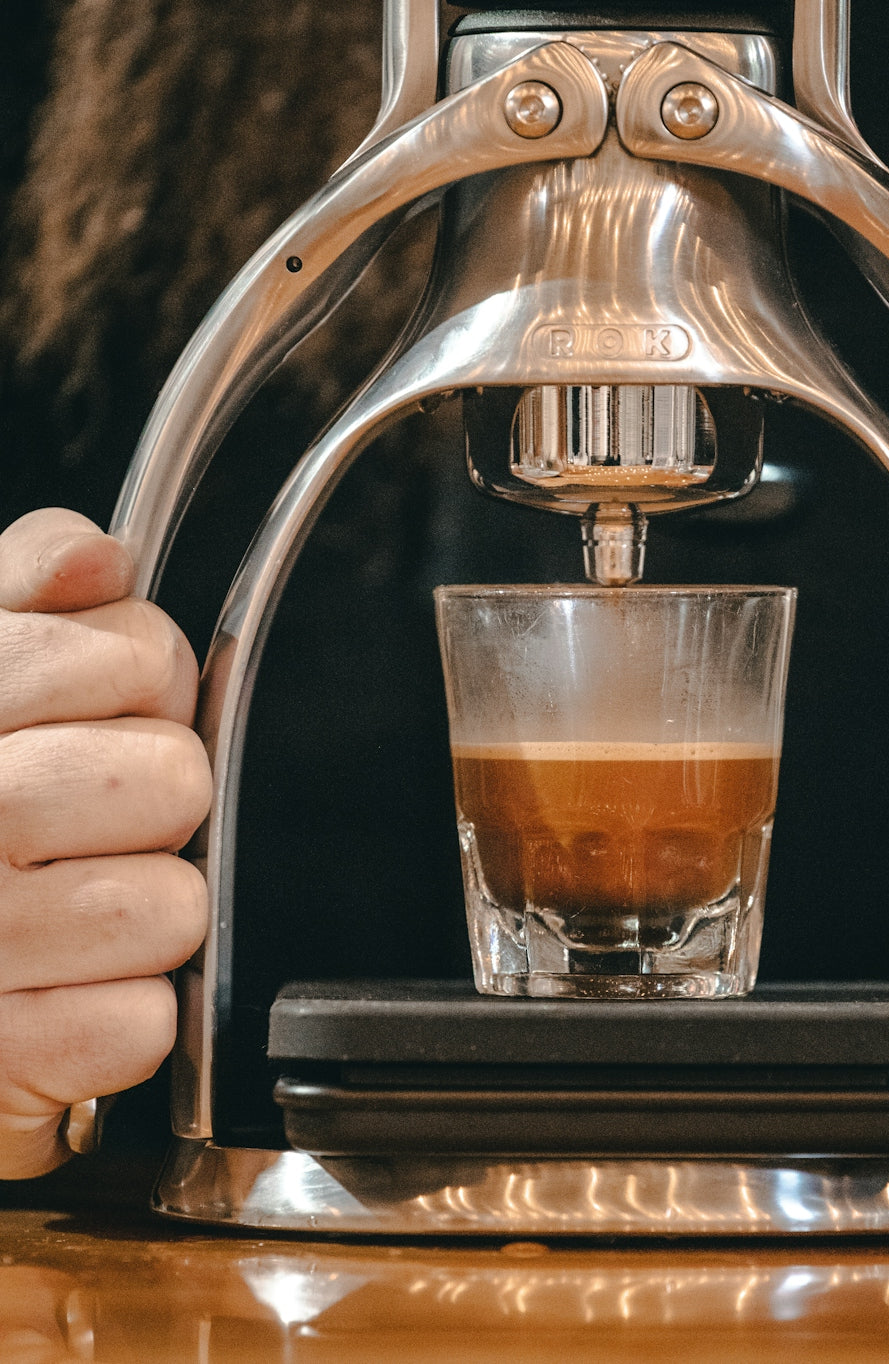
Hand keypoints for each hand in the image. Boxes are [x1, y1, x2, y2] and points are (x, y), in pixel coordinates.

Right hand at [0, 509, 209, 1178]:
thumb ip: (23, 587)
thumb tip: (99, 555)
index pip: (137, 657)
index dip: (148, 683)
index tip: (109, 705)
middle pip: (174, 780)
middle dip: (155, 798)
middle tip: (96, 816)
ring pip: (175, 907)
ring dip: (146, 912)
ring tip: (75, 909)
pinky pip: (143, 1023)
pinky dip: (121, 1019)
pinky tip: (61, 992)